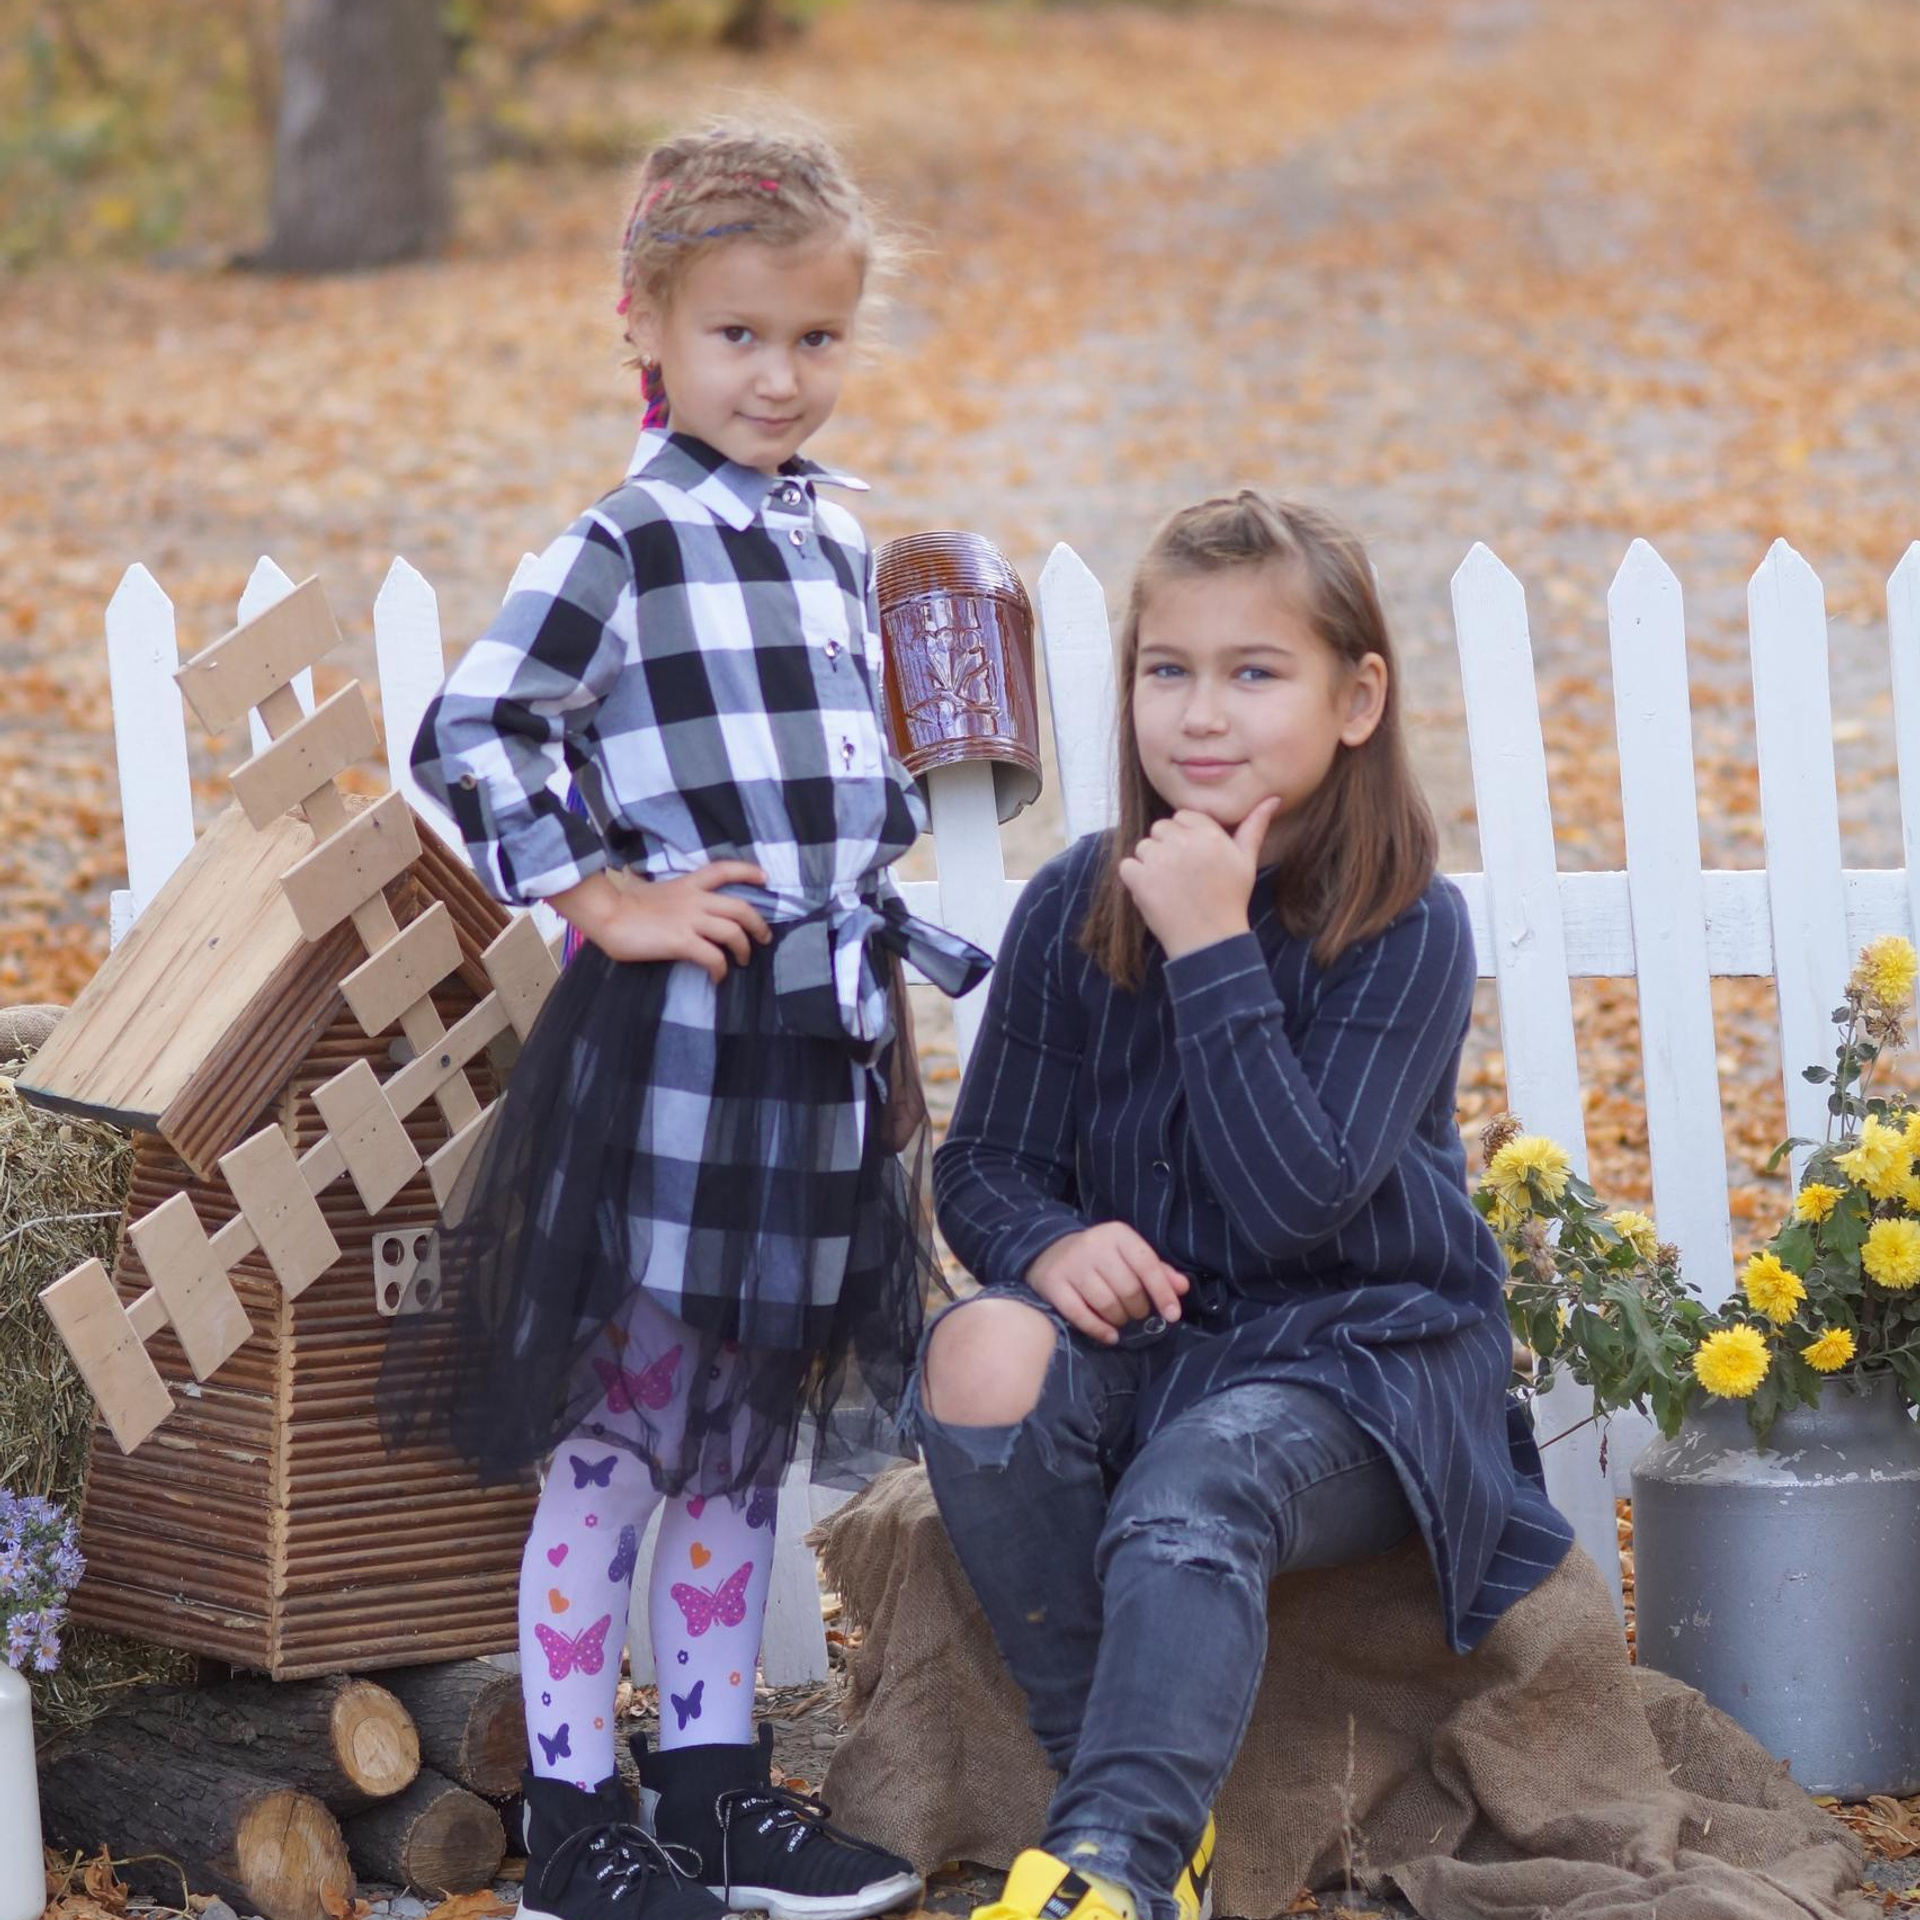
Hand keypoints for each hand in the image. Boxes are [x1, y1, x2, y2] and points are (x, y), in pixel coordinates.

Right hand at [551, 862, 771, 981]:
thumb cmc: (624, 906)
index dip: (748, 871)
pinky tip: (717, 977)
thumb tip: (683, 913)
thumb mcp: (657, 893)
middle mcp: (695, 900)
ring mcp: (690, 920)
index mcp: (688, 884)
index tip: (765, 877)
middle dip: (759, 924)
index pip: (723, 870)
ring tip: (743, 960)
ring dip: (744, 949)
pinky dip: (721, 969)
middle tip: (764, 938)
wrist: (607, 913)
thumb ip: (676, 899)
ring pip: (734, 932)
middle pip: (741, 907)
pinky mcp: (683, 941)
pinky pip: (714, 957)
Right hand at [1025, 1222, 1189, 1345]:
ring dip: (1119, 1319)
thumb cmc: (1100, 1257)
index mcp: (1117, 1234)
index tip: (1172, 1315)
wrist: (1049, 1251)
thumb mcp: (1128, 1255)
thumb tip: (1183, 1287)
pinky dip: (1099, 1330)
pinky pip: (1080, 1315)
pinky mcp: (1053, 1284)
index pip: (1147, 1264)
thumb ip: (1157, 1271)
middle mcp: (1093, 1245)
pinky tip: (1109, 1335)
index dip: (1163, 1292)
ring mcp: (1071, 1264)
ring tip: (1121, 1320)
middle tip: (1138, 1315)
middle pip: (1128, 1288)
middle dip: (1138, 1309)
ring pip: (1106, 1303)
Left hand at [1117, 797, 1281, 960]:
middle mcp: (1183, 843)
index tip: (1192, 858)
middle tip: (1181, 874)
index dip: (1184, 835)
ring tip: (1169, 885)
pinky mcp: (1141, 880)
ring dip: (1150, 863)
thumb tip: (1273, 798)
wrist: (1210, 940)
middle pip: (1160, 828)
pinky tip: (1153, 892)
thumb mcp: (1246, 861)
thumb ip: (1254, 826)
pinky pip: (1126, 866)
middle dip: (1166, 847)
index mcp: (1209, 835)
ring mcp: (1160, 861)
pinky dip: (1134, 879)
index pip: (1182, 816)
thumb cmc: (1230, 900)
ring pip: (1143, 846)